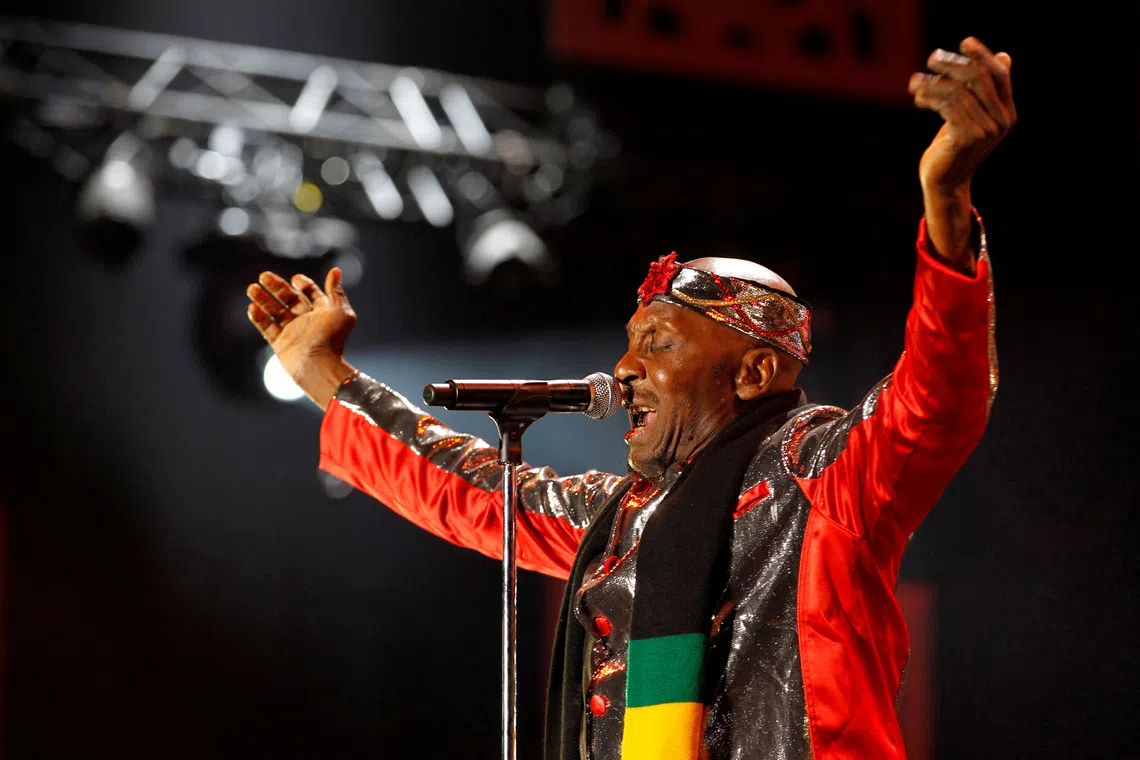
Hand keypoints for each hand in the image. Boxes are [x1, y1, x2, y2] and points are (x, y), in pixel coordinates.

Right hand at [246, 267, 357, 408]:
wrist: (319, 365)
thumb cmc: (333, 339)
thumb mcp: (341, 311)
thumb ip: (336, 291)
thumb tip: (336, 270)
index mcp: (323, 313)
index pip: (311, 294)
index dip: (304, 285)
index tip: (295, 279)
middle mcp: (308, 322)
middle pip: (289, 300)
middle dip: (277, 287)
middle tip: (263, 276)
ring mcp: (293, 333)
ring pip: (275, 312)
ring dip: (263, 300)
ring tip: (251, 288)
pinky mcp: (281, 344)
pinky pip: (268, 329)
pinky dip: (259, 318)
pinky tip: (252, 307)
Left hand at [910, 37, 1015, 192]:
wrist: (944, 183)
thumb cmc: (953, 146)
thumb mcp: (971, 115)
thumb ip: (982, 91)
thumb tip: (1004, 55)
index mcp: (1007, 112)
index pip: (999, 74)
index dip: (983, 56)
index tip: (965, 42)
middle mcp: (1002, 120)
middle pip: (979, 78)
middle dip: (953, 64)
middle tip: (931, 58)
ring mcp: (987, 130)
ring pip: (958, 91)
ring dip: (932, 83)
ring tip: (914, 83)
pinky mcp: (968, 137)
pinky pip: (948, 106)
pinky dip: (930, 98)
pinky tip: (917, 97)